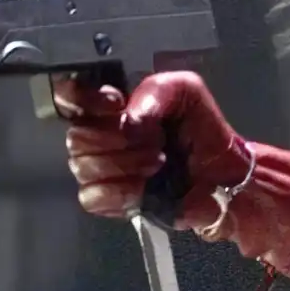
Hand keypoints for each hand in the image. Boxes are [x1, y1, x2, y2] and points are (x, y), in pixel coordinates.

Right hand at [58, 72, 251, 228]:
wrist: (220, 173)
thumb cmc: (201, 130)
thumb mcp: (186, 92)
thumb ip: (156, 90)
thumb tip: (129, 118)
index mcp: (108, 106)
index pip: (69, 96)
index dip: (84, 100)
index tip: (116, 103)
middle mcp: (98, 136)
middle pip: (77, 136)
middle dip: (119, 137)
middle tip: (155, 139)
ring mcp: (100, 170)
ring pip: (84, 166)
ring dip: (126, 163)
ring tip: (159, 161)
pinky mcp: (108, 200)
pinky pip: (92, 196)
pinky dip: (121, 191)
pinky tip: (145, 187)